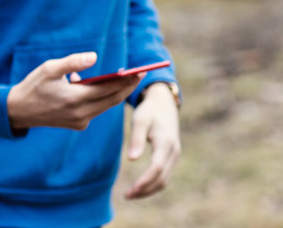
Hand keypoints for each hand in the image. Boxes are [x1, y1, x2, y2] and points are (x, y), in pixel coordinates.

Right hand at [7, 53, 140, 129]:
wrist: (19, 111)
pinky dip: (100, 99)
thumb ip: (72, 62)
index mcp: (75, 98)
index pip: (108, 89)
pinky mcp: (78, 125)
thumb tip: (94, 56)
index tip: (139, 71)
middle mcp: (81, 113)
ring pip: (105, 106)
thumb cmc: (34, 86)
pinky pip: (96, 110)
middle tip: (139, 74)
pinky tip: (95, 87)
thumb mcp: (49, 68)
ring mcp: (80, 121)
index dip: (125, 80)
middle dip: (126, 87)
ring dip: (114, 93)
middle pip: (112, 100)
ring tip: (122, 79)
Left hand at [124, 83, 180, 199]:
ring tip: (130, 195)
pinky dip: (153, 184)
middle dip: (145, 190)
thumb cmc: (149, 111)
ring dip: (149, 190)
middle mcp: (173, 151)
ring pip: (165, 179)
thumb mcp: (140, 120)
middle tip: (127, 196)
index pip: (157, 168)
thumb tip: (132, 160)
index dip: (145, 180)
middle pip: (162, 178)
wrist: (164, 104)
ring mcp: (174, 155)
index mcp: (166, 142)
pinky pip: (164, 175)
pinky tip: (140, 187)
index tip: (132, 190)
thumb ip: (136, 139)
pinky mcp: (171, 157)